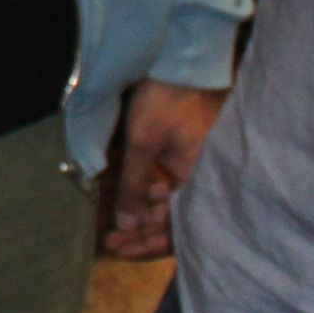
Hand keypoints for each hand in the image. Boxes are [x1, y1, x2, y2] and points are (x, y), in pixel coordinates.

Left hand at [99, 79, 226, 258]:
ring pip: (172, 206)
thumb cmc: (165, 102)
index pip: (174, 231)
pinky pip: (173, 188)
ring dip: (144, 216)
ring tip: (117, 224)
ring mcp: (197, 170)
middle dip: (141, 234)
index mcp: (198, 185)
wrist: (185, 63)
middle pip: (174, 223)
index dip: (144, 244)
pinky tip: (135, 198)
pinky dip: (152, 197)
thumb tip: (126, 226)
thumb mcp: (143, 145)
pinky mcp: (190, 157)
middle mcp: (202, 183)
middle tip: (111, 241)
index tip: (116, 249)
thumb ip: (134, 187)